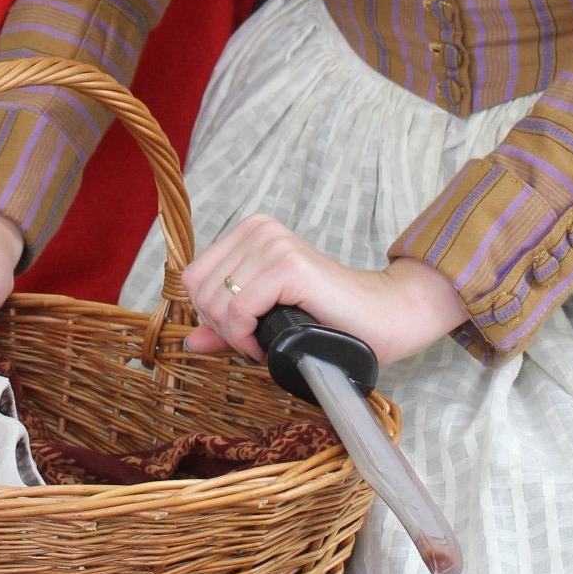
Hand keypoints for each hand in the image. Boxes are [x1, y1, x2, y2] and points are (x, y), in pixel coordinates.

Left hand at [181, 214, 467, 367]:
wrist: (381, 319)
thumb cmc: (328, 319)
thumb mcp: (265, 319)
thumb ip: (228, 326)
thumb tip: (191, 341)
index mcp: (251, 232)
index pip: (193, 277)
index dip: (210, 314)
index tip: (242, 332)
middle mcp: (260, 230)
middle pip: (200, 290)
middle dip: (221, 328)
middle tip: (255, 341)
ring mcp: (275, 244)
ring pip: (216, 301)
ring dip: (236, 335)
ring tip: (265, 341)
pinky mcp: (289, 266)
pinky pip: (240, 309)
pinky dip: (247, 337)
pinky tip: (269, 344)